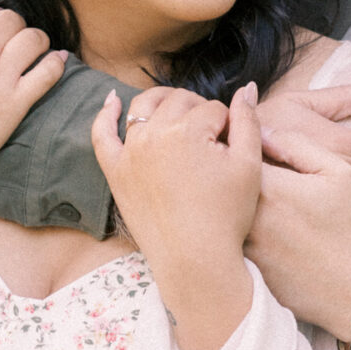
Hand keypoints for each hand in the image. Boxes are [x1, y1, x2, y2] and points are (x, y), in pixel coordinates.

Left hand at [92, 82, 260, 349]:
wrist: (195, 261)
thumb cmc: (226, 216)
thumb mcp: (248, 165)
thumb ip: (248, 121)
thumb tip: (247, 88)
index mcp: (188, 131)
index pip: (213, 109)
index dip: (229, 125)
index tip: (234, 148)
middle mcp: (154, 135)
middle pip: (180, 102)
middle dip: (200, 111)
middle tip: (214, 137)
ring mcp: (130, 152)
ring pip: (144, 108)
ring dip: (163, 102)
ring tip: (180, 110)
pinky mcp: (115, 172)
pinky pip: (102, 135)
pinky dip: (105, 114)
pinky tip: (112, 99)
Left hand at [244, 123, 350, 344]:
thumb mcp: (339, 173)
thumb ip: (296, 145)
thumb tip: (261, 130)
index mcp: (266, 187)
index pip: (231, 151)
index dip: (235, 142)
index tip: (239, 139)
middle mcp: (245, 218)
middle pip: (220, 183)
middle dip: (226, 172)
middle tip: (234, 165)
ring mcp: (242, 249)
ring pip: (223, 214)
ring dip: (227, 203)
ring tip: (243, 198)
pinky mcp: (245, 272)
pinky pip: (230, 243)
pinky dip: (234, 233)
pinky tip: (261, 232)